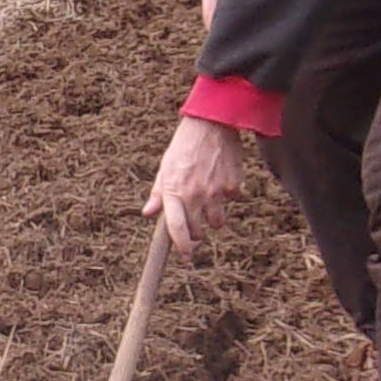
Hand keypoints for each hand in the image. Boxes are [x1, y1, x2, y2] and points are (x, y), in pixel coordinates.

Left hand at [145, 112, 245, 257]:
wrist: (212, 123)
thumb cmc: (184, 146)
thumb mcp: (166, 167)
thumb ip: (159, 193)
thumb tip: (148, 214)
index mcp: (174, 191)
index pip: (176, 228)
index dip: (181, 247)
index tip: (186, 257)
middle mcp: (195, 195)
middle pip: (198, 232)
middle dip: (196, 232)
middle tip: (195, 221)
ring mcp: (216, 192)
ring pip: (217, 222)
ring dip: (213, 218)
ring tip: (209, 199)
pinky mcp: (233, 186)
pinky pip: (232, 201)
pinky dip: (228, 196)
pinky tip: (221, 179)